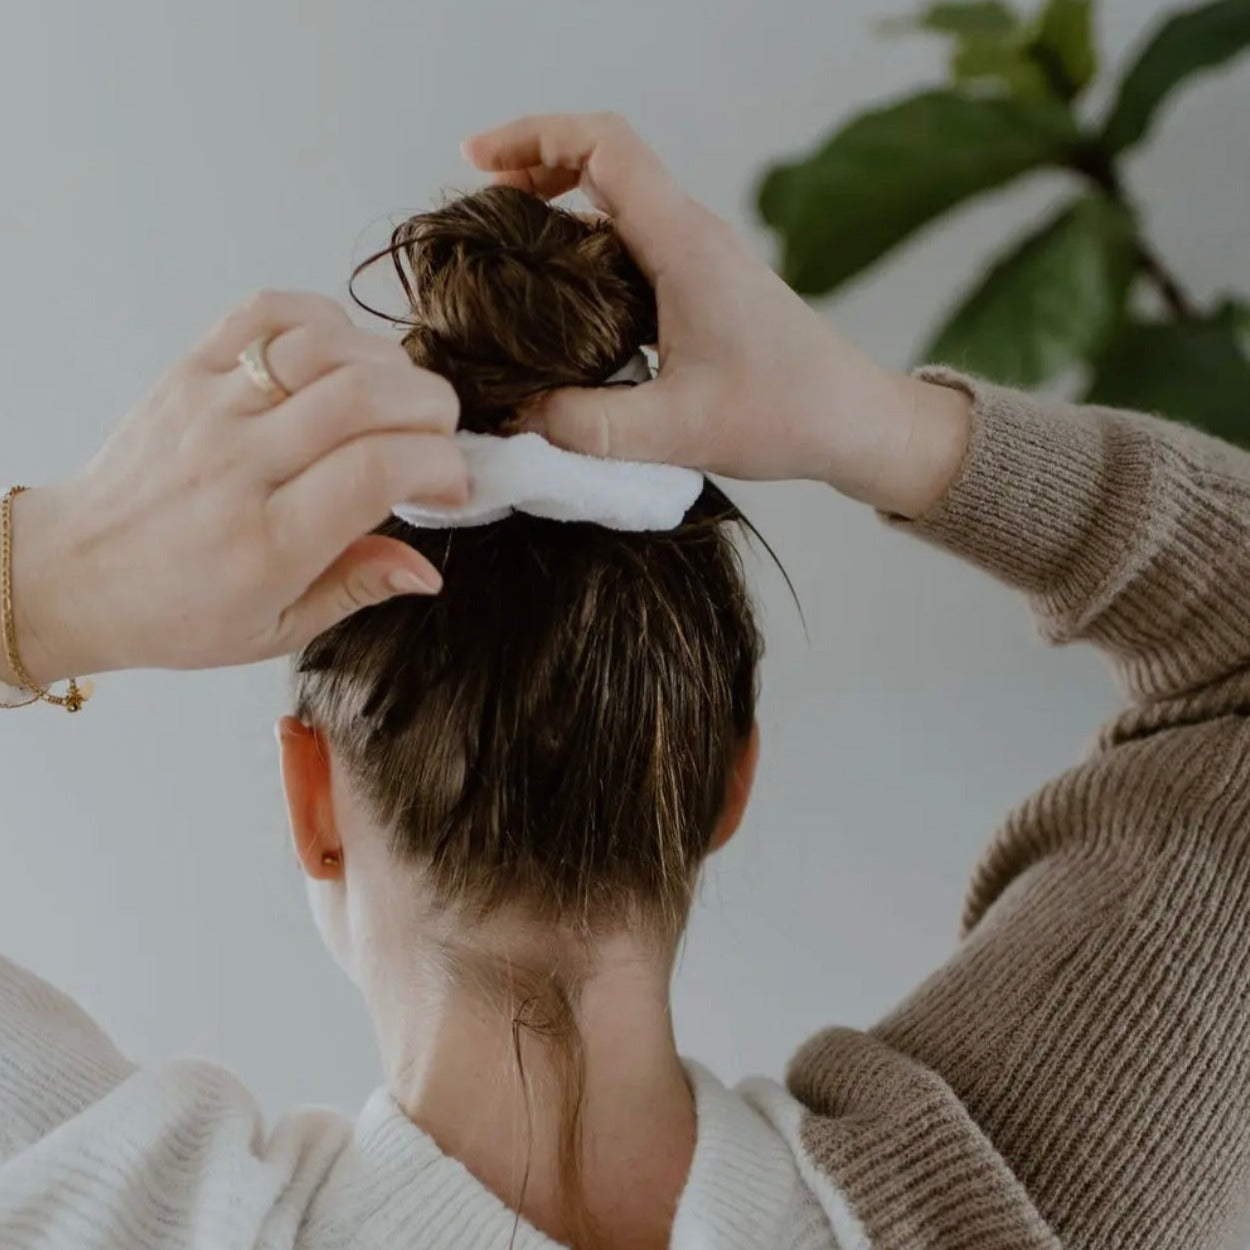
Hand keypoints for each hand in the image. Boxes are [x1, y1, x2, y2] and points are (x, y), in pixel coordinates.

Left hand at [5, 291, 465, 686]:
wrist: (76, 570)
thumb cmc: (177, 609)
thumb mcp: (275, 630)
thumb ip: (356, 587)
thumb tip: (428, 569)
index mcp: (266, 544)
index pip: (376, 471)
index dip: (439, 465)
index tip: (451, 486)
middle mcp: (237, 465)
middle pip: (364, 396)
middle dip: (432, 409)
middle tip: (436, 439)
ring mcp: (211, 407)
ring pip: (326, 346)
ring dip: (388, 364)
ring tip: (396, 402)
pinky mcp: (192, 370)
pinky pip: (271, 312)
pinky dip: (327, 321)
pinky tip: (344, 360)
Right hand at [463, 113, 969, 517]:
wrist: (856, 423)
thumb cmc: (786, 415)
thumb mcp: (674, 431)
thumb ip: (587, 427)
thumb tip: (519, 416)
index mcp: (684, 245)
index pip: (603, 147)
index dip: (532, 137)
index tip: (477, 160)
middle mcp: (692, 237)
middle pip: (604, 162)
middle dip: (533, 167)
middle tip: (482, 206)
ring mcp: (700, 259)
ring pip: (618, 204)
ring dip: (560, 209)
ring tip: (507, 246)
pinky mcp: (704, 287)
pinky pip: (634, 245)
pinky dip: (588, 249)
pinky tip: (562, 297)